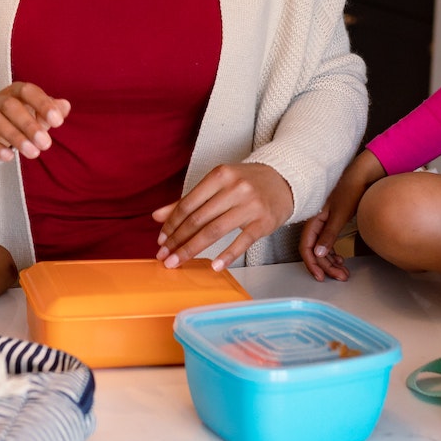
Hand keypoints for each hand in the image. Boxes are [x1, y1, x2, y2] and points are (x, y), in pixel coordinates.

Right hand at [0, 83, 70, 161]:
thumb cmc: (19, 120)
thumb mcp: (36, 114)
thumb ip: (51, 110)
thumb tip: (65, 106)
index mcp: (15, 92)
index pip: (28, 91)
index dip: (43, 104)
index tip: (58, 122)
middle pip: (11, 106)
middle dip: (30, 125)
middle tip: (46, 144)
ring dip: (15, 137)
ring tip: (33, 153)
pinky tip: (9, 158)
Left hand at [153, 163, 293, 270]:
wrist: (283, 180)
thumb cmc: (245, 183)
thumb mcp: (217, 184)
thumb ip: (187, 201)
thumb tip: (157, 216)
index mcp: (220, 175)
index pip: (188, 203)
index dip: (172, 224)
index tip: (161, 240)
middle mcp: (235, 188)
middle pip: (199, 219)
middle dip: (178, 240)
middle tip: (165, 256)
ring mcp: (251, 205)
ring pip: (215, 230)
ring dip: (193, 249)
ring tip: (178, 262)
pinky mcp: (264, 221)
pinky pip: (242, 241)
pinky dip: (227, 255)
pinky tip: (214, 265)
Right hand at [298, 150, 387, 281]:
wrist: (363, 176)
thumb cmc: (351, 190)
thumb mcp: (340, 214)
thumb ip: (329, 234)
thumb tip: (318, 253)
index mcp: (315, 220)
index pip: (306, 247)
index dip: (312, 264)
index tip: (321, 276)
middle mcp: (318, 223)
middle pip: (315, 251)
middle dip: (326, 267)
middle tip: (340, 276)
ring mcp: (326, 224)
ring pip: (323, 249)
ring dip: (331, 263)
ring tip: (344, 272)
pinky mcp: (334, 223)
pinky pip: (329, 244)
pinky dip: (334, 254)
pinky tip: (341, 259)